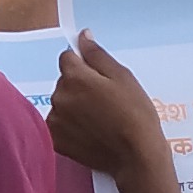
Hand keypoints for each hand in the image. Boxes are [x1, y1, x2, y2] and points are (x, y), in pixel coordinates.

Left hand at [48, 32, 171, 184]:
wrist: (136, 156)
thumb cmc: (135, 113)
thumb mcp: (122, 77)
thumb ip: (97, 55)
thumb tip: (82, 36)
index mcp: (75, 77)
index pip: (67, 58)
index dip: (83, 64)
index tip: (99, 77)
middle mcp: (59, 96)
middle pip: (64, 81)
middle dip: (79, 86)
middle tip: (105, 101)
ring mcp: (56, 120)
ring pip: (61, 103)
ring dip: (74, 106)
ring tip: (99, 119)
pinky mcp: (56, 140)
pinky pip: (58, 124)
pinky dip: (70, 126)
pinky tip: (89, 132)